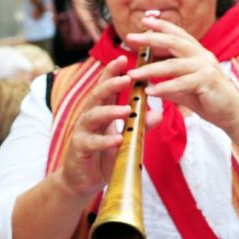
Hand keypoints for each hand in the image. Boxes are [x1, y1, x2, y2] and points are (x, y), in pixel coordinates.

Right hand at [57, 59, 134, 198]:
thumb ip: (140, 127)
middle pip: (98, 95)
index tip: (124, 57)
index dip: (113, 71)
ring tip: (127, 109)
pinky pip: (92, 142)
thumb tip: (159, 114)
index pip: (106, 86)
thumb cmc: (105, 156)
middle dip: (111, 84)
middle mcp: (89, 116)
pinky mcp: (80, 149)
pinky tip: (118, 140)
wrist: (82, 181)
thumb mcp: (127, 140)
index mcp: (101, 110)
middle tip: (127, 77)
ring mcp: (82, 131)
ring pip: (93, 115)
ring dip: (110, 111)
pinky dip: (105, 141)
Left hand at [124, 14, 238, 133]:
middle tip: (129, 37)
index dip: (161, 25)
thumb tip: (148, 84)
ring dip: (150, 69)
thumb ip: (169, 84)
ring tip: (132, 74)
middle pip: (173, 42)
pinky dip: (164, 87)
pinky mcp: (208, 81)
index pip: (178, 34)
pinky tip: (150, 91)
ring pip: (173, 65)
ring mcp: (206, 67)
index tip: (144, 19)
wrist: (233, 115)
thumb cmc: (209, 101)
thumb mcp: (185, 90)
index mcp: (198, 53)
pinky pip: (181, 83)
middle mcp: (202, 56)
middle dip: (150, 38)